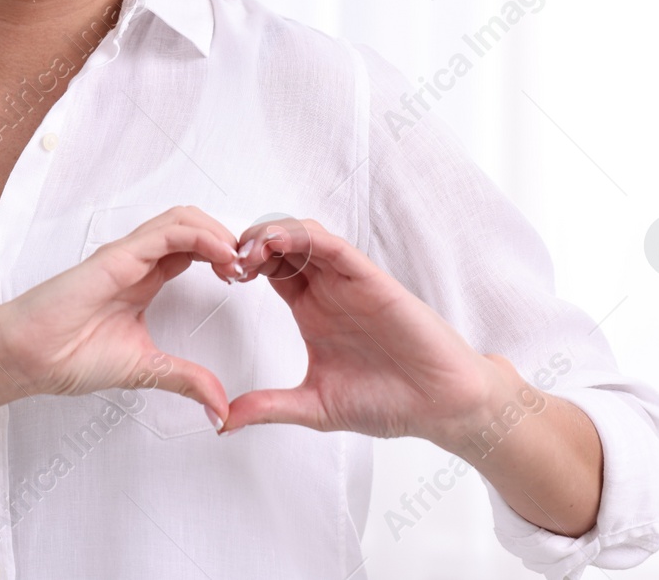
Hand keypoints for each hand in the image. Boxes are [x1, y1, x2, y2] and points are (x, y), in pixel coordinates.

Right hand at [0, 205, 242, 418]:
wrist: (28, 358)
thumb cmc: (68, 357)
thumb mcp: (146, 370)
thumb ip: (185, 380)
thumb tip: (220, 408)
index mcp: (144, 281)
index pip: (193, 251)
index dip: (224, 258)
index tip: (246, 281)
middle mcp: (138, 261)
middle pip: (193, 227)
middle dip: (228, 240)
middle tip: (252, 268)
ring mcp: (128, 255)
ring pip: (184, 219)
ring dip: (219, 233)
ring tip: (240, 261)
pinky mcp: (118, 255)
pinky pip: (168, 232)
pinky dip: (202, 237)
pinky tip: (222, 257)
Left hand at [220, 218, 508, 450]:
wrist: (441, 407)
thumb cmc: (388, 402)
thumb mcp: (313, 407)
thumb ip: (268, 408)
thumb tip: (222, 422)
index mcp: (311, 311)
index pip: (268, 271)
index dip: (239, 266)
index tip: (217, 277)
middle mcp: (328, 289)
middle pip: (280, 246)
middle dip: (247, 243)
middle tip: (222, 260)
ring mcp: (349, 282)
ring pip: (303, 236)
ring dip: (270, 234)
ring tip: (243, 252)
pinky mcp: (371, 279)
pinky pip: (334, 246)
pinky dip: (303, 238)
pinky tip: (277, 244)